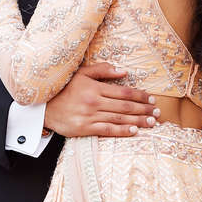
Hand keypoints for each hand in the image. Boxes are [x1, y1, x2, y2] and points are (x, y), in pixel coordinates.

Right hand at [44, 63, 160, 137]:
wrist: (43, 107)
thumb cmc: (64, 88)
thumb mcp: (81, 73)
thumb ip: (102, 70)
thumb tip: (124, 71)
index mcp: (94, 87)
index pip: (124, 92)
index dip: (140, 95)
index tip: (151, 98)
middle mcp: (94, 102)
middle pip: (125, 106)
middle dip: (144, 109)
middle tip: (157, 112)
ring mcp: (90, 116)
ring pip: (119, 119)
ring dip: (138, 121)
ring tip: (152, 122)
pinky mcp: (85, 129)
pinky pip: (107, 130)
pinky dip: (122, 131)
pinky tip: (134, 131)